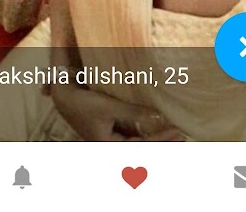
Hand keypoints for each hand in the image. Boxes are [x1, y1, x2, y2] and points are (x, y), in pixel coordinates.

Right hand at [51, 83, 184, 141]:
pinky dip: (145, 131)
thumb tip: (158, 116)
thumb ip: (133, 113)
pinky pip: (131, 134)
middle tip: (182, 137)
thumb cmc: (83, 102)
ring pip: (137, 142)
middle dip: (161, 143)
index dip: (161, 141)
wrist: (62, 96)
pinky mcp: (109, 129)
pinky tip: (155, 125)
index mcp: (108, 146)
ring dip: (155, 138)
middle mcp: (110, 145)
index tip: (178, 133)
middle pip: (141, 148)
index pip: (142, 147)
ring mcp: (110, 138)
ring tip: (172, 132)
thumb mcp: (109, 106)